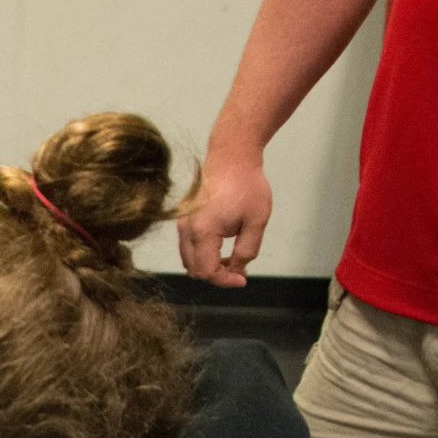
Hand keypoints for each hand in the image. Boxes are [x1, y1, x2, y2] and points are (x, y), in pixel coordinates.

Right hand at [178, 148, 273, 287]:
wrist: (231, 156)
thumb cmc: (246, 185)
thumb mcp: (256, 220)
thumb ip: (247, 250)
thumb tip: (238, 269)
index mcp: (203, 232)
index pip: (208, 271)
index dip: (226, 281)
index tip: (243, 278)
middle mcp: (186, 230)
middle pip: (195, 269)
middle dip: (217, 275)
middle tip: (239, 269)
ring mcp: (181, 223)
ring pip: (188, 259)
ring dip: (208, 265)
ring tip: (231, 259)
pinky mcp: (182, 218)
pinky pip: (187, 246)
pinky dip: (201, 253)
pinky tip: (220, 247)